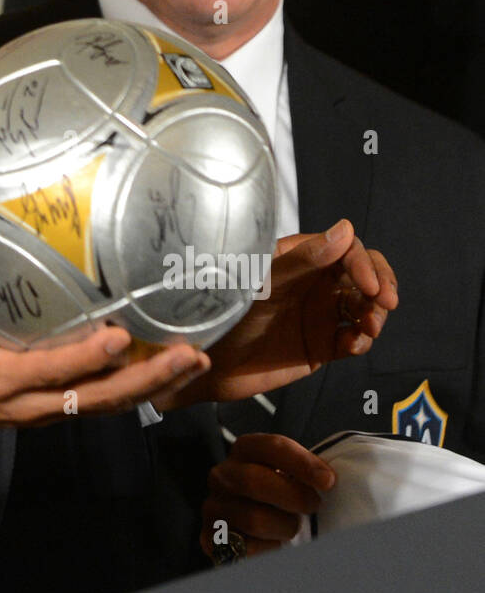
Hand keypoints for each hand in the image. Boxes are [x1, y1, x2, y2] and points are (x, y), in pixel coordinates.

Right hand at [0, 216, 210, 458]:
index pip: (50, 372)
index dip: (86, 359)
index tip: (120, 338)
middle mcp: (29, 404)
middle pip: (96, 400)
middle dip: (146, 380)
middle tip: (188, 356)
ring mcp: (41, 413)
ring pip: (103, 407)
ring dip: (149, 388)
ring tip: (191, 362)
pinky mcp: (47, 413)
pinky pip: (95, 406)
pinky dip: (131, 392)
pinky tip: (161, 372)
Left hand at [153, 219, 397, 410]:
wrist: (207, 363)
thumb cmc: (224, 312)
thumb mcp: (262, 283)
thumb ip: (302, 259)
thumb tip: (345, 229)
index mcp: (299, 257)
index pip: (346, 248)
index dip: (364, 263)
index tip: (370, 285)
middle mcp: (314, 281)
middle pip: (364, 274)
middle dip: (381, 284)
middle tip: (386, 303)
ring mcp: (319, 313)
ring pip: (365, 306)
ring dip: (375, 314)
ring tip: (367, 328)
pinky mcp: (321, 345)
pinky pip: (354, 338)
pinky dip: (361, 340)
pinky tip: (352, 345)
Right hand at [201, 433, 334, 560]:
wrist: (247, 528)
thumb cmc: (277, 497)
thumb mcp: (287, 475)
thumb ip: (303, 472)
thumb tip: (327, 479)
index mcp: (244, 451)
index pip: (271, 447)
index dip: (302, 463)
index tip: (328, 481)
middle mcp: (222, 475)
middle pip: (255, 481)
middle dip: (293, 496)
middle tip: (313, 505)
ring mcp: (213, 507)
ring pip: (254, 519)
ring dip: (284, 526)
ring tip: (291, 527)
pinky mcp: (209, 538)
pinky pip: (245, 547)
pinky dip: (267, 549)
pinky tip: (273, 544)